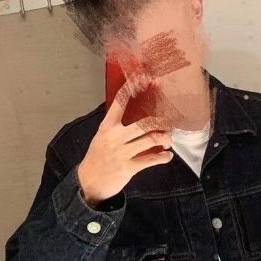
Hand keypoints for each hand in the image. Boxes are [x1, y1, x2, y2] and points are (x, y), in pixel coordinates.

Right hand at [77, 73, 173, 206]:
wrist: (90, 182)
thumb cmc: (99, 156)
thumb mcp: (102, 137)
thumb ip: (117, 126)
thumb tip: (138, 116)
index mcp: (107, 127)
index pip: (119, 102)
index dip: (131, 88)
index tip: (142, 78)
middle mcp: (115, 137)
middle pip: (144, 123)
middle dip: (161, 121)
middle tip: (170, 121)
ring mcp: (122, 153)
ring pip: (150, 139)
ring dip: (164, 138)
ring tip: (168, 139)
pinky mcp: (128, 167)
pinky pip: (150, 160)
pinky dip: (163, 157)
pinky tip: (168, 156)